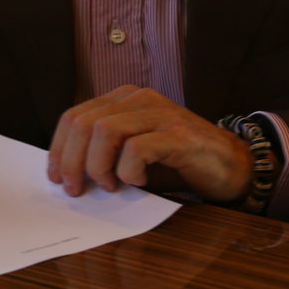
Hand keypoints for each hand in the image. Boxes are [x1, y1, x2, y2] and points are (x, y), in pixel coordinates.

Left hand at [46, 86, 249, 204]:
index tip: (56, 176)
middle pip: (84, 123)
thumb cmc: (177, 162)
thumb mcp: (132, 153)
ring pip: (105, 131)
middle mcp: (139, 99)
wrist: (232, 166)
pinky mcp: (179, 134)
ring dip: (98, 165)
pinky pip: (137, 149)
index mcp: (123, 99)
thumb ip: (103, 152)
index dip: (58, 148)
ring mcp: (160, 113)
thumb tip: (65, 172)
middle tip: (76, 189)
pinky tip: (137, 182)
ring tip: (110, 186)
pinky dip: (128, 170)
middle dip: (71, 160)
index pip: (74, 116)